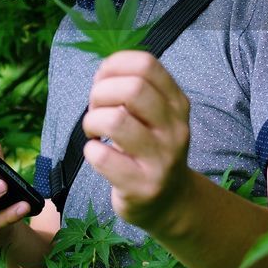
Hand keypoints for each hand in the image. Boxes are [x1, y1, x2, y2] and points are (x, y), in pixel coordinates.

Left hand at [82, 50, 193, 231]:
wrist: (169, 202)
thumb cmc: (150, 150)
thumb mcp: (156, 116)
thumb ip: (134, 91)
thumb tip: (102, 72)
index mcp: (177, 104)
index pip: (147, 64)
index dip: (115, 65)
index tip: (102, 80)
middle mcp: (174, 129)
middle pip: (133, 88)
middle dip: (101, 93)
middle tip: (96, 109)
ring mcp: (161, 159)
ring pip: (116, 121)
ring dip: (92, 121)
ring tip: (93, 132)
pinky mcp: (141, 186)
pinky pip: (102, 157)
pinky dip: (90, 151)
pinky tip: (97, 154)